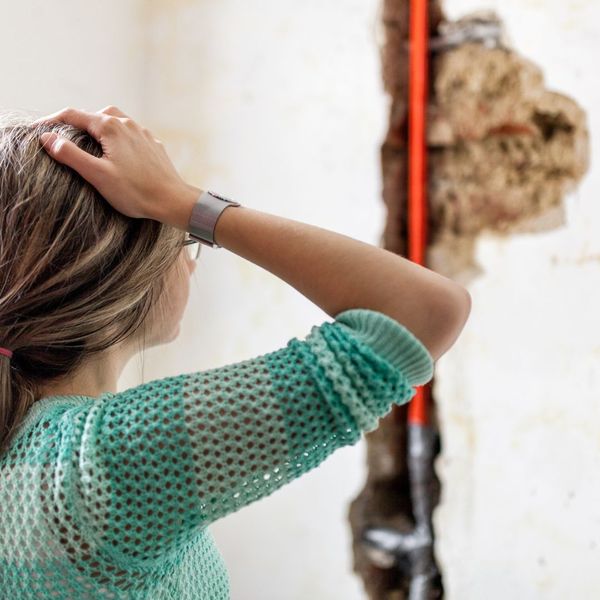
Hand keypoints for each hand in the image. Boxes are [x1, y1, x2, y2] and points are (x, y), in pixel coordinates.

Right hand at [34, 105, 195, 224]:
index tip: (36, 131)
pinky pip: (130, 133)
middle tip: (61, 135)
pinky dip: (116, 136)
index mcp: (110, 127)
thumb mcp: (97, 175)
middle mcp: (127, 124)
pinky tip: (116, 150)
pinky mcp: (153, 145)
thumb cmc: (136, 192)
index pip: (72, 115)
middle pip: (94, 115)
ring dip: (97, 127)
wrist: (173, 201)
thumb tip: (47, 138)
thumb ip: (71, 155)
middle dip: (76, 122)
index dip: (51, 122)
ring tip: (87, 140)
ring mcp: (143, 133)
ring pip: (114, 121)